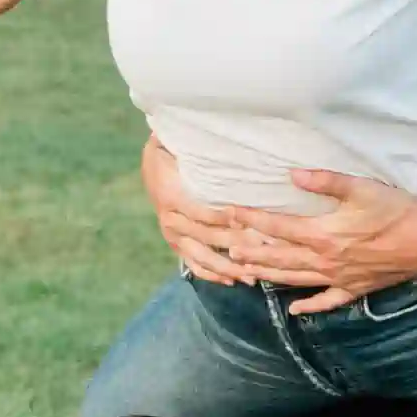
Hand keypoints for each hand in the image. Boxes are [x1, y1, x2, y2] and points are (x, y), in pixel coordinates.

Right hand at [143, 140, 248, 285]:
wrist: (152, 163)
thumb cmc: (174, 149)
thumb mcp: (179, 141)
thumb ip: (197, 145)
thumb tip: (222, 136)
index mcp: (171, 194)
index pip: (200, 211)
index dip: (222, 217)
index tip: (247, 222)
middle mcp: (170, 218)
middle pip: (207, 236)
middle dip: (237, 244)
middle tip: (264, 250)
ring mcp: (173, 234)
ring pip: (201, 256)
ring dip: (227, 267)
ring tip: (250, 276)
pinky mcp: (176, 244)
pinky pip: (193, 264)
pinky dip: (211, 274)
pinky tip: (231, 281)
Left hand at [198, 162, 416, 317]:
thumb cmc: (396, 210)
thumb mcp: (360, 188)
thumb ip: (324, 181)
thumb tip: (292, 174)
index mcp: (322, 235)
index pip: (276, 228)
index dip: (250, 220)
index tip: (227, 213)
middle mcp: (325, 261)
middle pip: (279, 258)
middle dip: (251, 252)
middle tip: (225, 249)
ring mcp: (339, 277)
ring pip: (295, 279)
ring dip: (269, 276)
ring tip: (245, 274)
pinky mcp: (355, 288)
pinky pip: (327, 301)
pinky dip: (309, 306)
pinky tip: (293, 309)